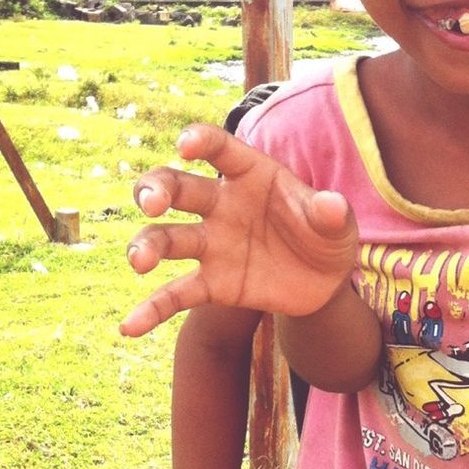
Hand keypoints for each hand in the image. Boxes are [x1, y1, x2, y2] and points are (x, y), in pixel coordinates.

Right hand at [120, 125, 357, 336]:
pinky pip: (176, 294)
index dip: (200, 141)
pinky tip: (130, 327)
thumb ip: (332, 214)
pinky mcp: (212, 283)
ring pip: (166, 238)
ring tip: (139, 262)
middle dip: (156, 190)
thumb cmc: (327, 235)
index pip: (219, 148)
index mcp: (250, 174)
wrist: (326, 282)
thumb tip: (332, 205)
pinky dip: (152, 309)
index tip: (185, 145)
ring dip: (146, 246)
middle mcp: (221, 204)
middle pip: (177, 187)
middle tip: (151, 204)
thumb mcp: (338, 224)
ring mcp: (212, 244)